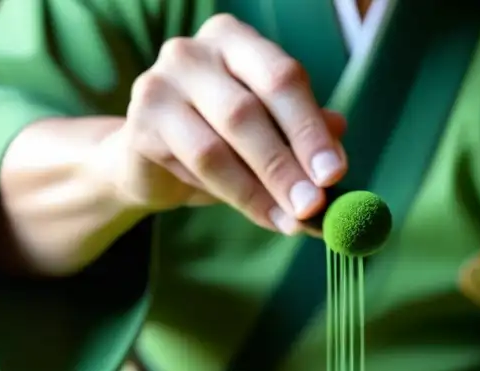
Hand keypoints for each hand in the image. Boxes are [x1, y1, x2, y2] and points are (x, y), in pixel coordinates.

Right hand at [108, 13, 347, 232]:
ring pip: (217, 146)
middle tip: (313, 206)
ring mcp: (160, 84)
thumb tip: (339, 155)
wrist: (149, 160)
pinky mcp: (140, 125)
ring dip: (260, 190)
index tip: (335, 174)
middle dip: (286, 165)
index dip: (310, 129)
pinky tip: (260, 214)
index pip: (282, 78)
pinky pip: (192, 167)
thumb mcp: (270, 133)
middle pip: (248, 110)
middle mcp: (194, 52)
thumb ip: (302, 135)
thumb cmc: (221, 138)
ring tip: (291, 221)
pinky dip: (233, 196)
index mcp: (236, 40)